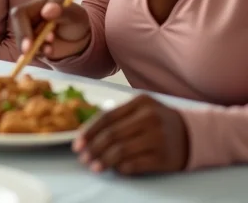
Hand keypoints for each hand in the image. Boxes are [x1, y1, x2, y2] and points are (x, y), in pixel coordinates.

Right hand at [10, 0, 90, 59]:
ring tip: (51, 48)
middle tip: (31, 51)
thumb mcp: (75, 15)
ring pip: (22, 41)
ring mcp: (31, 31)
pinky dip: (37, 54)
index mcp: (38, 5)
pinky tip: (50, 51)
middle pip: (17, 28)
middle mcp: (31, 17)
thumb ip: (62, 11)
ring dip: (35, 48)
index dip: (21, 29)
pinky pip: (29, 51)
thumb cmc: (78, 21)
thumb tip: (46, 11)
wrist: (82, 37)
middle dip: (24, 41)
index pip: (19, 14)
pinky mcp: (33, 44)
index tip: (29, 44)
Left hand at [74, 94, 188, 174]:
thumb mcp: (142, 109)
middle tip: (82, 157)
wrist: (195, 135)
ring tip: (94, 166)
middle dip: (93, 147)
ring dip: (104, 160)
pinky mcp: (165, 158)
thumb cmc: (160, 121)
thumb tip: (90, 133)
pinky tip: (114, 169)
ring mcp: (158, 138)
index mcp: (140, 103)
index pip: (107, 117)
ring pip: (122, 150)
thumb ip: (120, 116)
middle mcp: (149, 118)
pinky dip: (122, 167)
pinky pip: (136, 164)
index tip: (77, 143)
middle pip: (113, 134)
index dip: (90, 131)